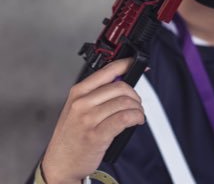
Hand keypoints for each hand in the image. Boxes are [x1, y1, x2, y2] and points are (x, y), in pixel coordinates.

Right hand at [41, 58, 144, 183]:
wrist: (60, 164)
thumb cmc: (71, 136)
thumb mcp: (76, 108)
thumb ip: (96, 92)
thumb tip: (121, 78)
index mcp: (78, 92)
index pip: (107, 71)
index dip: (126, 65)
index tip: (136, 65)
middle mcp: (82, 103)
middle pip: (120, 87)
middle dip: (134, 94)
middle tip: (136, 103)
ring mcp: (88, 119)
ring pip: (124, 102)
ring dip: (137, 108)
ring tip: (137, 113)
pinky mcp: (97, 135)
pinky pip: (124, 118)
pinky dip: (136, 117)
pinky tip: (137, 120)